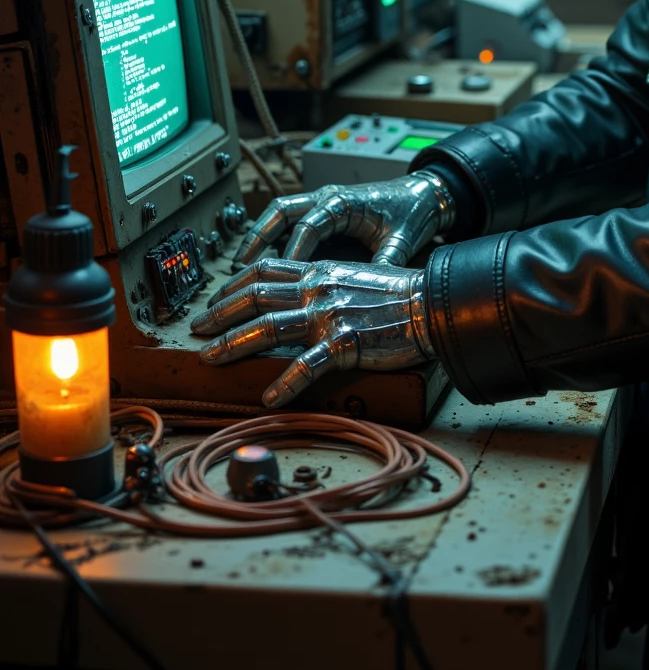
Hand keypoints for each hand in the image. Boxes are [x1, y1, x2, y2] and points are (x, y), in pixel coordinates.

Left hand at [191, 258, 433, 407]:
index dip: (232, 286)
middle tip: (196, 330)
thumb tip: (298, 297)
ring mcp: (328, 316)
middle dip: (218, 314)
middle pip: (254, 297)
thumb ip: (324, 284)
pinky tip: (269, 398)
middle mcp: (317, 289)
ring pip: (267, 328)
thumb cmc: (399, 294)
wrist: (432, 304)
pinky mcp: (345, 343)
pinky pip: (306, 366)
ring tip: (209, 359)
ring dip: (232, 344)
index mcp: (318, 271)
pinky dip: (285, 383)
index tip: (213, 302)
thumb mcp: (353, 276)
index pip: (263, 272)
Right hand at [234, 168, 455, 267]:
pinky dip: (272, 238)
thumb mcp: (402, 239)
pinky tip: (262, 263)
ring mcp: (322, 201)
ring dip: (258, 236)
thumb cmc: (412, 212)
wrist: (423, 193)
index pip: (309, 226)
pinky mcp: (323, 210)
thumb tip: (372, 294)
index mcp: (345, 201)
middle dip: (258, 237)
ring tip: (238, 266)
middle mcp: (328, 197)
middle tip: (239, 267)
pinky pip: (290, 221)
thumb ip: (386, 264)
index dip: (294, 253)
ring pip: (279, 213)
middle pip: (281, 211)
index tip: (282, 279)